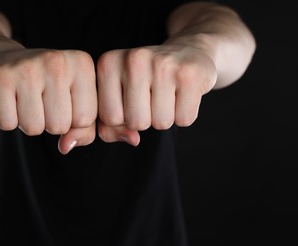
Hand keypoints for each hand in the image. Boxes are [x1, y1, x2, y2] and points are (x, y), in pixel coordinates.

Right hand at [0, 48, 97, 153]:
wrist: (3, 60)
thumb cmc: (47, 87)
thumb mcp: (75, 103)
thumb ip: (84, 130)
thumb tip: (66, 147)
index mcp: (82, 63)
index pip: (85, 119)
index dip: (72, 120)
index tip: (62, 100)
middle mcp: (57, 61)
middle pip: (60, 126)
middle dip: (49, 123)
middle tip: (40, 100)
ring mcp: (27, 67)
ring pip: (34, 128)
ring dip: (28, 122)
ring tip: (25, 99)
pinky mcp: (0, 77)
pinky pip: (8, 124)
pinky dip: (7, 119)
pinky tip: (8, 99)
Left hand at [96, 41, 217, 144]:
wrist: (188, 51)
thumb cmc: (146, 81)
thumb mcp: (119, 97)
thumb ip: (110, 126)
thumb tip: (132, 140)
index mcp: (109, 63)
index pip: (109, 118)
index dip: (123, 118)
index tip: (131, 100)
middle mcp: (134, 59)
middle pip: (136, 122)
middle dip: (146, 119)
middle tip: (153, 97)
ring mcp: (163, 64)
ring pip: (161, 123)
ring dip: (166, 117)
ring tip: (168, 94)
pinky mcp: (190, 74)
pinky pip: (184, 119)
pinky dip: (185, 114)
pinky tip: (183, 94)